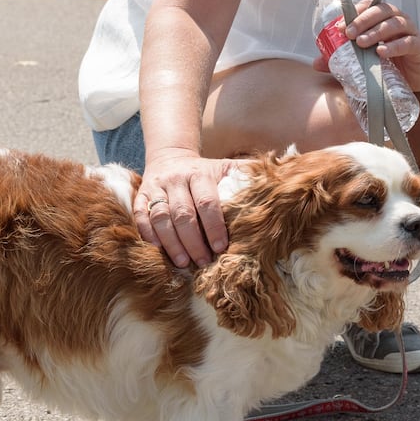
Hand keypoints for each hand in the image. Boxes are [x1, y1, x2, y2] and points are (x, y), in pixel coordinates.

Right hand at [134, 150, 238, 266]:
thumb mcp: (227, 168)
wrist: (170, 157)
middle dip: (193, 241)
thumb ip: (248, 176)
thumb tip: (278, 184)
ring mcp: (156, 188)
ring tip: (183, 263)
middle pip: (182, 214)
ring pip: (160, 218)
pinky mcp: (141, 196)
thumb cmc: (206, 172)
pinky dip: (148, 235)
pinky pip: (141, 217)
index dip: (214, 226)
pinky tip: (159, 251)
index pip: (207, 201)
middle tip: (204, 262)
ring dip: (172, 243)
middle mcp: (176, 180)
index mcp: (199, 174)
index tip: (221, 247)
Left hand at [341, 0, 419, 90]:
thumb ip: (343, 58)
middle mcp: (398, 20)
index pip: (368, 6)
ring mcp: (411, 32)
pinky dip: (395, 46)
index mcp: (383, 18)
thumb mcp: (365, 59)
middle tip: (348, 34)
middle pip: (381, 11)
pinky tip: (382, 52)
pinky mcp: (419, 48)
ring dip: (376, 31)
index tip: (338, 26)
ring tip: (361, 43)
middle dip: (362, 20)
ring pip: (395, 24)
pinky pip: (409, 43)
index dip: (354, 12)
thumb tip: (316, 62)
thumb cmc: (392, 62)